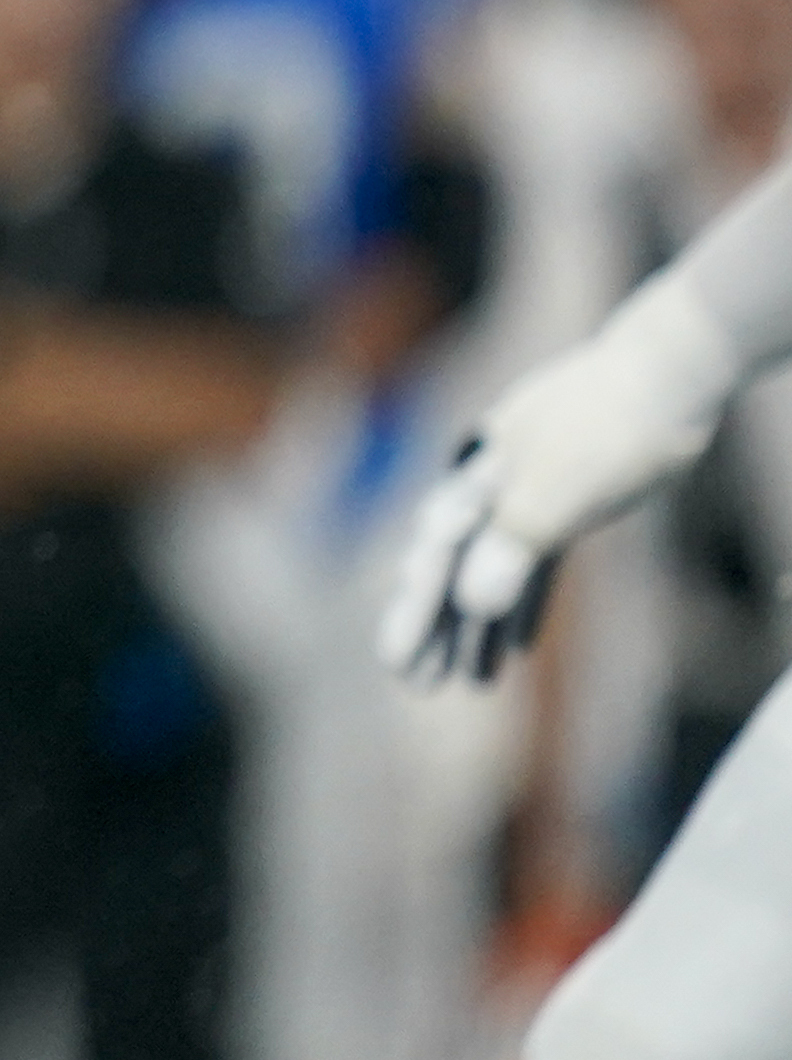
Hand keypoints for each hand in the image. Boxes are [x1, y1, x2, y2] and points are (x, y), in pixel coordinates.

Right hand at [381, 285, 739, 686]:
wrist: (664, 375)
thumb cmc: (606, 429)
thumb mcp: (557, 493)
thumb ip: (509, 545)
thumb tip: (468, 601)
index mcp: (475, 483)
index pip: (434, 562)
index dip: (414, 614)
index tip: (396, 665)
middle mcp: (487, 489)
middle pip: (450, 569)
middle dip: (432, 626)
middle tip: (412, 683)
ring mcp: (523, 494)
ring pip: (490, 570)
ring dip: (477, 623)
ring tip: (470, 683)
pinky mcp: (561, 501)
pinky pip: (531, 563)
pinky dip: (521, 602)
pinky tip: (515, 646)